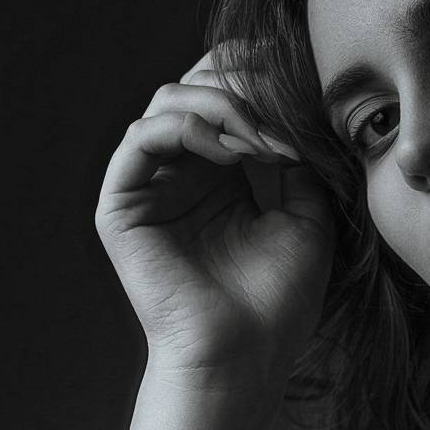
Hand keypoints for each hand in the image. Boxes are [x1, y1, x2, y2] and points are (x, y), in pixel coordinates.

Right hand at [95, 51, 334, 388]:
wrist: (243, 356)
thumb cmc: (277, 302)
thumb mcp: (307, 218)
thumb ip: (298, 159)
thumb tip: (296, 112)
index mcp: (222, 175)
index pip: (226, 94)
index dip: (256, 73)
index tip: (301, 80)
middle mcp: (182, 173)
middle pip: (196, 84)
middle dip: (243, 84)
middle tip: (284, 110)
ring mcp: (149, 185)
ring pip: (170, 100)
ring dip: (223, 106)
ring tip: (263, 142)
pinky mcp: (121, 204)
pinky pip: (143, 136)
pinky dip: (189, 129)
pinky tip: (232, 154)